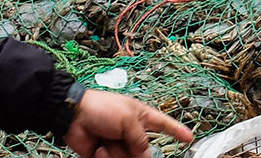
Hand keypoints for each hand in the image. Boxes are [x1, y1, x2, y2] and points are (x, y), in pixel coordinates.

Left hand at [64, 89, 194, 157]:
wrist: (71, 116)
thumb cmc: (100, 107)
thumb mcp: (128, 119)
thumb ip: (141, 138)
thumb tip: (147, 155)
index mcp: (140, 116)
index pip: (164, 125)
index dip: (177, 131)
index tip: (189, 138)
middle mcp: (130, 131)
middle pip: (143, 151)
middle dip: (134, 151)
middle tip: (121, 142)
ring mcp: (117, 144)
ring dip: (116, 154)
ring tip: (106, 143)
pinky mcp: (104, 155)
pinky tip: (99, 149)